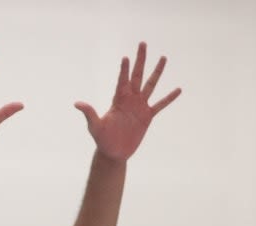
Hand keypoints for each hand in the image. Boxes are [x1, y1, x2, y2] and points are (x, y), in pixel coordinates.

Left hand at [75, 42, 180, 161]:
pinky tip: (178, 89)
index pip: (122, 81)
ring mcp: (139, 106)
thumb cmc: (102, 139)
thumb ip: (89, 113)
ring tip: (163, 58)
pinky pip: (160, 104)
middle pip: (136, 75)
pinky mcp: (147, 116)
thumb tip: (77, 104)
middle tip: (142, 44)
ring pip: (151, 85)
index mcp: (118, 99)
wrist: (114, 153)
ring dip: (157, 72)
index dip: (123, 70)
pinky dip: (169, 98)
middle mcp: (130, 99)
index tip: (126, 58)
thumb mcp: (95, 126)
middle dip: (140, 60)